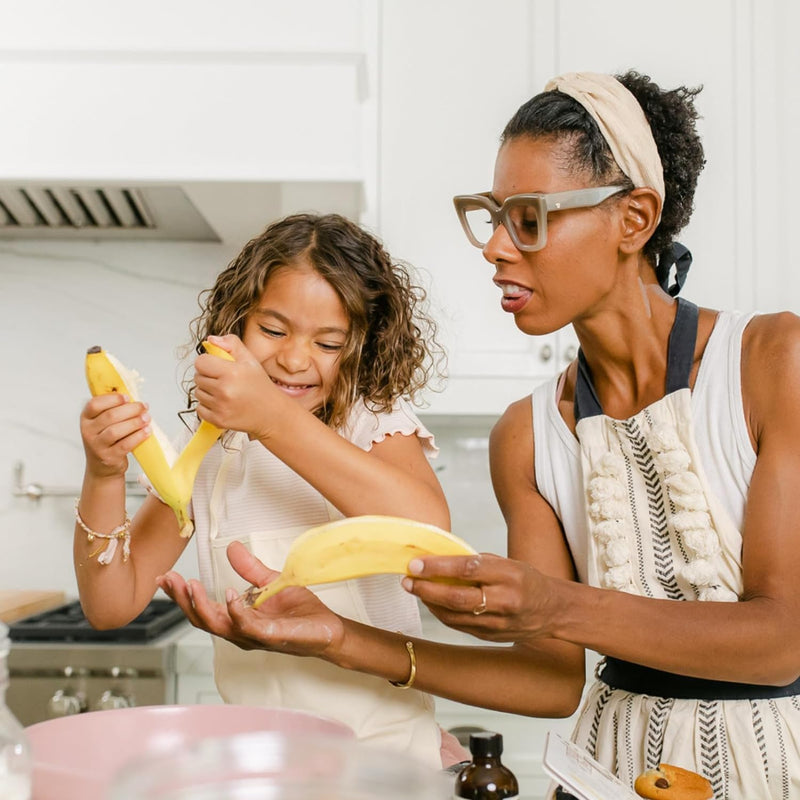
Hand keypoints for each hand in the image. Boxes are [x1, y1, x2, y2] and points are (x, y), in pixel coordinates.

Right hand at [80, 393, 149, 478]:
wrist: (102, 467)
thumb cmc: (107, 440)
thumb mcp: (103, 424)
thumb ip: (113, 410)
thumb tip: (134, 398)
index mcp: (86, 419)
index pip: (94, 404)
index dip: (112, 399)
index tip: (127, 397)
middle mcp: (88, 431)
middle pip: (109, 416)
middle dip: (130, 409)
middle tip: (144, 407)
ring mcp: (96, 446)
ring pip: (115, 430)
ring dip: (134, 422)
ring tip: (147, 418)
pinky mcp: (108, 457)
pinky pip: (124, 445)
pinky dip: (137, 436)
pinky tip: (147, 431)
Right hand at [157, 541, 344, 656]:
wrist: (329, 629)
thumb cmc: (300, 612)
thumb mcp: (271, 583)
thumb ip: (249, 569)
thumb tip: (232, 547)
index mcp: (236, 619)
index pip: (202, 609)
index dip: (181, 595)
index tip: (165, 577)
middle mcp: (240, 631)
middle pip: (202, 619)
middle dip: (182, 599)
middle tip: (168, 580)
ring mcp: (254, 637)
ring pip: (219, 626)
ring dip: (202, 606)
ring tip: (190, 586)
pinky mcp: (272, 637)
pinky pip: (249, 627)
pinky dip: (237, 612)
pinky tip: (230, 596)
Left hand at [193, 334, 286, 438]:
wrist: (271, 413)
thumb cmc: (260, 387)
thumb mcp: (250, 360)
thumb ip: (231, 344)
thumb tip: (211, 340)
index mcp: (232, 372)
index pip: (200, 362)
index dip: (208, 362)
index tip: (217, 366)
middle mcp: (225, 390)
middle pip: (198, 377)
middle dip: (208, 377)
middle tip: (224, 380)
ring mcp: (221, 407)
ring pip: (198, 393)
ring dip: (207, 392)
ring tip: (225, 392)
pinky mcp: (218, 420)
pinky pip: (199, 409)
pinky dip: (207, 406)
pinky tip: (222, 404)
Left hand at [402, 552, 556, 643]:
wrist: (552, 610)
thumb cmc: (525, 580)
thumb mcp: (506, 563)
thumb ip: (476, 562)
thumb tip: (438, 559)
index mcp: (509, 575)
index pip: (468, 569)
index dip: (438, 567)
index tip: (416, 564)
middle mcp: (504, 601)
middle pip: (457, 598)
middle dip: (427, 589)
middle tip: (407, 580)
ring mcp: (497, 623)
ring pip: (454, 615)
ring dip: (429, 602)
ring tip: (414, 588)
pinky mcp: (490, 637)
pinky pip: (458, 625)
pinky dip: (440, 613)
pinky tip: (430, 602)